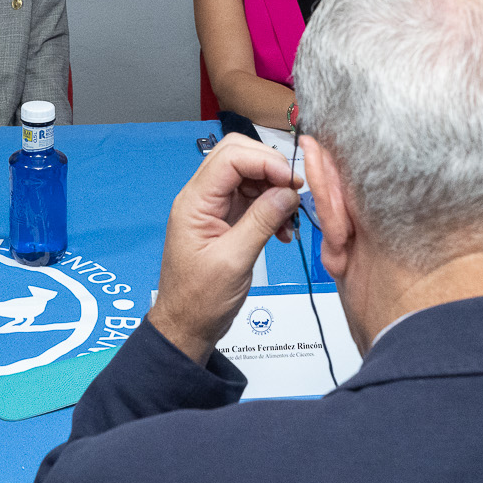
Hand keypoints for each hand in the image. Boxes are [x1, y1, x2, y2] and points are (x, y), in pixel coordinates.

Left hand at [149, 136, 298, 363]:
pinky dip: (272, 207)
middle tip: (295, 190)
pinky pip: (253, 199)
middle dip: (271, 167)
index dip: (265, 161)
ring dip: (274, 189)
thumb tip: (288, 193)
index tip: (292, 181)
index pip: (230, 158)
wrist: (187, 325)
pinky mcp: (226, 220)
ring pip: (248, 176)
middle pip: (238, 157)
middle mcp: (201, 198)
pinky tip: (282, 230)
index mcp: (194, 202)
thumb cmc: (199, 300)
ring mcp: (214, 208)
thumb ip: (261, 222)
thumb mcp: (234, 261)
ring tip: (290, 216)